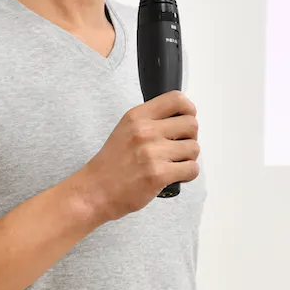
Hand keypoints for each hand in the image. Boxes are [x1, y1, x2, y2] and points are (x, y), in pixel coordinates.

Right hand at [78, 90, 199, 222]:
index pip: (176, 99)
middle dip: (190, 137)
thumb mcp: (126, 129)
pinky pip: (192, 169)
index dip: (188, 110)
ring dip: (188, 158)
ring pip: (194, 148)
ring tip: (173, 163)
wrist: (96, 190)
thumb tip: (182, 117)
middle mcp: (145, 131)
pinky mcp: (158, 174)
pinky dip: (187, 174)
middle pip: (191, 124)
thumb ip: (150, 120)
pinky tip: (174, 175)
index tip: (185, 120)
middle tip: (178, 147)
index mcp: (138, 116)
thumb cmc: (113, 162)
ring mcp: (152, 153)